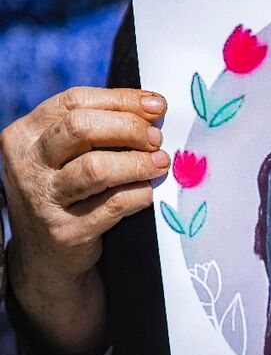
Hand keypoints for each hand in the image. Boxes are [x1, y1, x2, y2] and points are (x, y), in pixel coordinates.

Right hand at [0, 87, 167, 353]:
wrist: (45, 254)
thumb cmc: (68, 190)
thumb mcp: (66, 154)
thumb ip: (98, 129)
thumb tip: (153, 108)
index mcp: (26, 134)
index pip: (75, 101)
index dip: (122, 100)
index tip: (158, 106)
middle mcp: (26, 164)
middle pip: (81, 128)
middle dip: (129, 128)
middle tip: (157, 139)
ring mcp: (42, 199)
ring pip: (96, 168)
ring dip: (138, 163)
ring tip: (161, 163)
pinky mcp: (65, 232)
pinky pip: (112, 205)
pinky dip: (138, 195)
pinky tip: (149, 192)